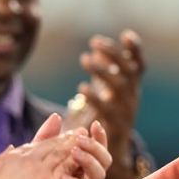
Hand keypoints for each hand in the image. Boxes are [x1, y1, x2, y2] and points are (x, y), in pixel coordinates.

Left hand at [34, 118, 113, 178]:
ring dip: (89, 162)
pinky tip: (64, 178)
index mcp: (77, 163)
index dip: (99, 137)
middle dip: (95, 148)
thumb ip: (46, 138)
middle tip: (80, 141)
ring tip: (74, 154)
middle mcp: (83, 177)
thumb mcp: (35, 157)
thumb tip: (56, 116)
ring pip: (99, 176)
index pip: (96, 148)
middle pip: (104, 160)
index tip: (95, 125)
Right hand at [63, 29, 144, 178]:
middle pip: (121, 88)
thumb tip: (39, 132)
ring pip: (129, 73)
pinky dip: (133, 50)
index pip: (109, 111)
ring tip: (94, 44)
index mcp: (113, 125)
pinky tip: (126, 35)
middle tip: (85, 59)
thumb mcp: (73, 144)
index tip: (81, 88)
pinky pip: (138, 65)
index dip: (97, 99)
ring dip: (113, 57)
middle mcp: (126, 109)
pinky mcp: (135, 83)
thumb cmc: (87, 144)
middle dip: (104, 72)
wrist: (115, 142)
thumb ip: (60, 139)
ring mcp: (133, 95)